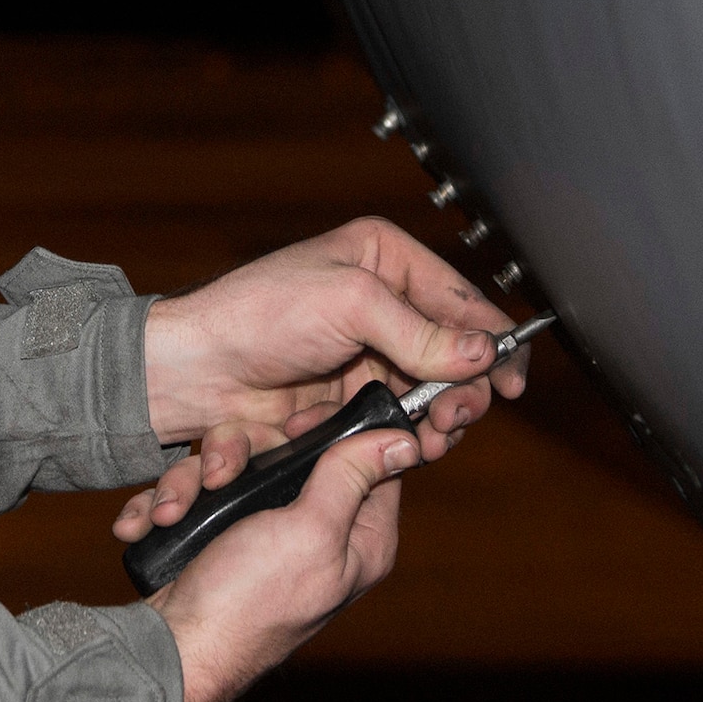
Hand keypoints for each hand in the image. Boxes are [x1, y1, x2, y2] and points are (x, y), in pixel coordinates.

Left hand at [113, 216, 527, 543]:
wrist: (191, 369)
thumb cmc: (255, 314)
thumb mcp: (347, 304)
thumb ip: (417, 330)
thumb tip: (480, 354)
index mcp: (382, 257)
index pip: (460, 300)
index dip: (493, 342)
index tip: (511, 384)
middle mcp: (378, 302)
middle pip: (450, 353)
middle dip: (460, 390)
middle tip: (456, 418)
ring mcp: (363, 352)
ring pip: (424, 393)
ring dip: (430, 420)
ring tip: (429, 438)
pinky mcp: (345, 396)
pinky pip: (390, 419)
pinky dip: (393, 435)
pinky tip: (395, 445)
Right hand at [147, 423, 418, 701]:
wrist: (174, 648)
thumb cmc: (249, 601)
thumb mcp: (311, 530)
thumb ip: (352, 477)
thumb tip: (405, 440)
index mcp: (359, 535)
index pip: (370, 458)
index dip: (336, 430)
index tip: (296, 425)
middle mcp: (317, 530)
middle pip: (289, 451)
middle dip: (237, 455)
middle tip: (218, 476)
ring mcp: (264, 532)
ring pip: (235, 467)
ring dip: (192, 484)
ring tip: (169, 513)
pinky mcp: (221, 536)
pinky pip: (200, 494)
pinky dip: (172, 504)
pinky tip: (150, 522)